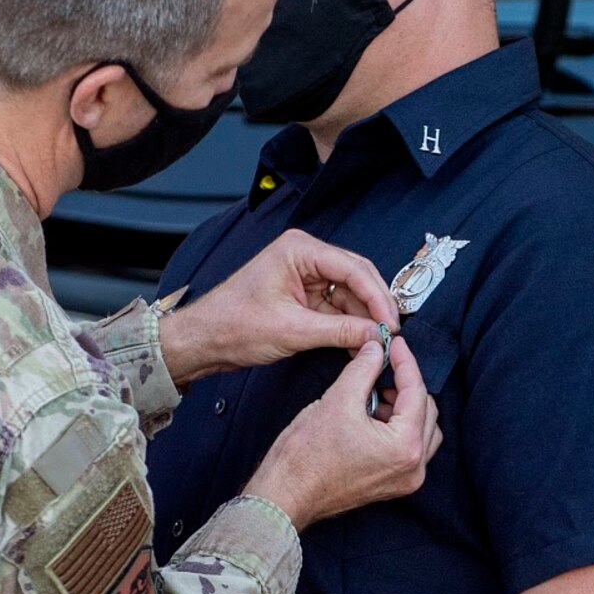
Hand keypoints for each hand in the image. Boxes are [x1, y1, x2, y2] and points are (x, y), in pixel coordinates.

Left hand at [158, 230, 398, 385]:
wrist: (203, 341)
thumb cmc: (231, 325)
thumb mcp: (292, 330)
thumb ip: (339, 331)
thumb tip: (376, 335)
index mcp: (299, 250)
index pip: (353, 268)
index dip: (377, 297)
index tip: (391, 322)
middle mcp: (304, 256)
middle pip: (356, 278)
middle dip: (374, 307)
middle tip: (391, 333)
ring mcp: (304, 276)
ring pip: (348, 295)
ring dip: (362, 319)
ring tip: (377, 343)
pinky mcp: (302, 296)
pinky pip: (335, 308)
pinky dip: (348, 325)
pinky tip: (359, 342)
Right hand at [243, 333, 441, 531]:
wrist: (285, 496)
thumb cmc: (306, 456)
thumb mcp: (338, 401)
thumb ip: (364, 369)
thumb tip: (376, 349)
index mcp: (405, 447)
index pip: (416, 392)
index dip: (404, 362)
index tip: (394, 343)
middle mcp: (413, 468)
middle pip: (426, 412)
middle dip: (405, 386)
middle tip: (381, 367)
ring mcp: (404, 480)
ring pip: (421, 431)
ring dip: (404, 408)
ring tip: (374, 395)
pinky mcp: (392, 485)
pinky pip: (408, 449)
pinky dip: (396, 429)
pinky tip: (371, 417)